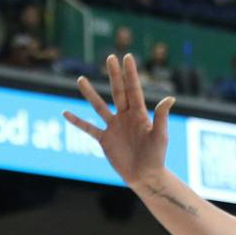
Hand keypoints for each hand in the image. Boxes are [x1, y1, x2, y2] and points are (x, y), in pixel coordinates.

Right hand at [63, 54, 172, 186]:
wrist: (146, 177)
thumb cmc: (156, 157)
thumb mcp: (160, 136)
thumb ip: (161, 117)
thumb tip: (170, 98)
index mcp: (139, 114)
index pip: (134, 89)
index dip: (130, 73)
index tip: (126, 57)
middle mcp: (126, 117)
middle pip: (118, 92)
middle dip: (114, 75)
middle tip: (110, 57)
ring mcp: (114, 127)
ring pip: (99, 106)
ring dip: (89, 93)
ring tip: (80, 79)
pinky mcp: (105, 140)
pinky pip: (88, 128)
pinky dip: (77, 121)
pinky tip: (66, 113)